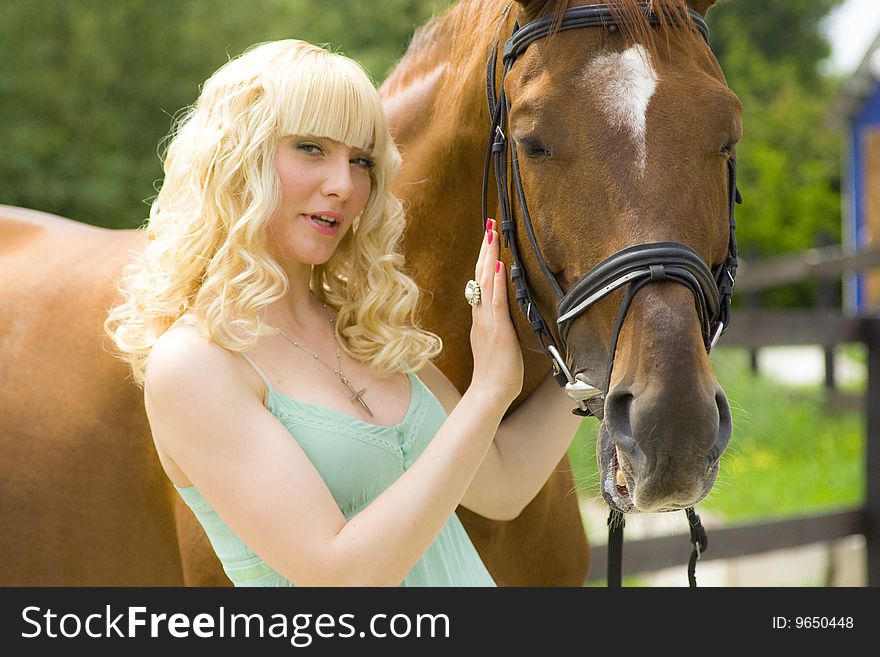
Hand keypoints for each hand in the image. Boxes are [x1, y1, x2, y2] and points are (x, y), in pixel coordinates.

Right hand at [468, 218, 522, 404]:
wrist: (489, 394)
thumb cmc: (497, 375)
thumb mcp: (498, 344)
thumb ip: (498, 327)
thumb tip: (506, 315)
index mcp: (482, 318)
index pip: (481, 282)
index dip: (484, 259)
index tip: (488, 238)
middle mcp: (481, 315)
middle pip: (480, 275)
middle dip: (485, 249)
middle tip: (489, 224)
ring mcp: (487, 321)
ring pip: (486, 282)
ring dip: (489, 256)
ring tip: (492, 234)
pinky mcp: (497, 330)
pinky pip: (496, 301)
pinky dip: (498, 282)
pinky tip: (500, 265)